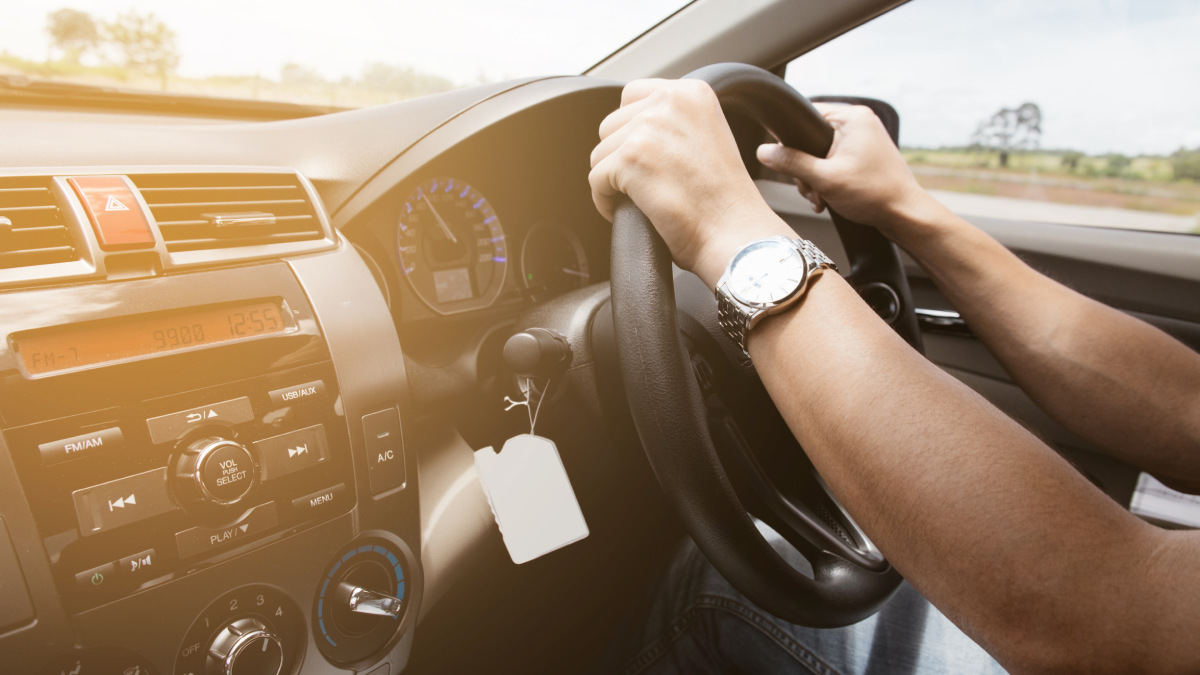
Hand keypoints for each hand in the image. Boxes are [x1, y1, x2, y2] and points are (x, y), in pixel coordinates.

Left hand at [589, 79, 791, 287]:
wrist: (733, 232)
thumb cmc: (724, 199)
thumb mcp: (709, 135)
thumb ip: (676, 120)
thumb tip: (636, 124)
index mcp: (691, 92)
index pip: (633, 95)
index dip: (632, 130)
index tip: (644, 158)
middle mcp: (669, 101)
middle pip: (612, 125)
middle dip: (620, 157)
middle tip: (643, 184)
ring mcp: (648, 128)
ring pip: (600, 153)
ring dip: (612, 180)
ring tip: (637, 199)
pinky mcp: (630, 158)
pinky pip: (595, 179)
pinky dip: (605, 201)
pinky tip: (627, 211)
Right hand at [755, 103, 940, 242]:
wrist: (904, 215)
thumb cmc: (875, 194)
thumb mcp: (824, 178)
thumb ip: (791, 163)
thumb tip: (764, 152)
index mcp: (852, 117)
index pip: (807, 115)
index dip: (792, 140)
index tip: (788, 160)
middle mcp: (859, 123)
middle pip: (811, 138)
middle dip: (805, 168)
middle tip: (811, 187)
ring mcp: (862, 140)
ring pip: (820, 154)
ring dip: (814, 178)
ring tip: (821, 196)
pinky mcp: (863, 156)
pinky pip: (833, 162)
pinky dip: (826, 180)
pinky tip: (826, 197)